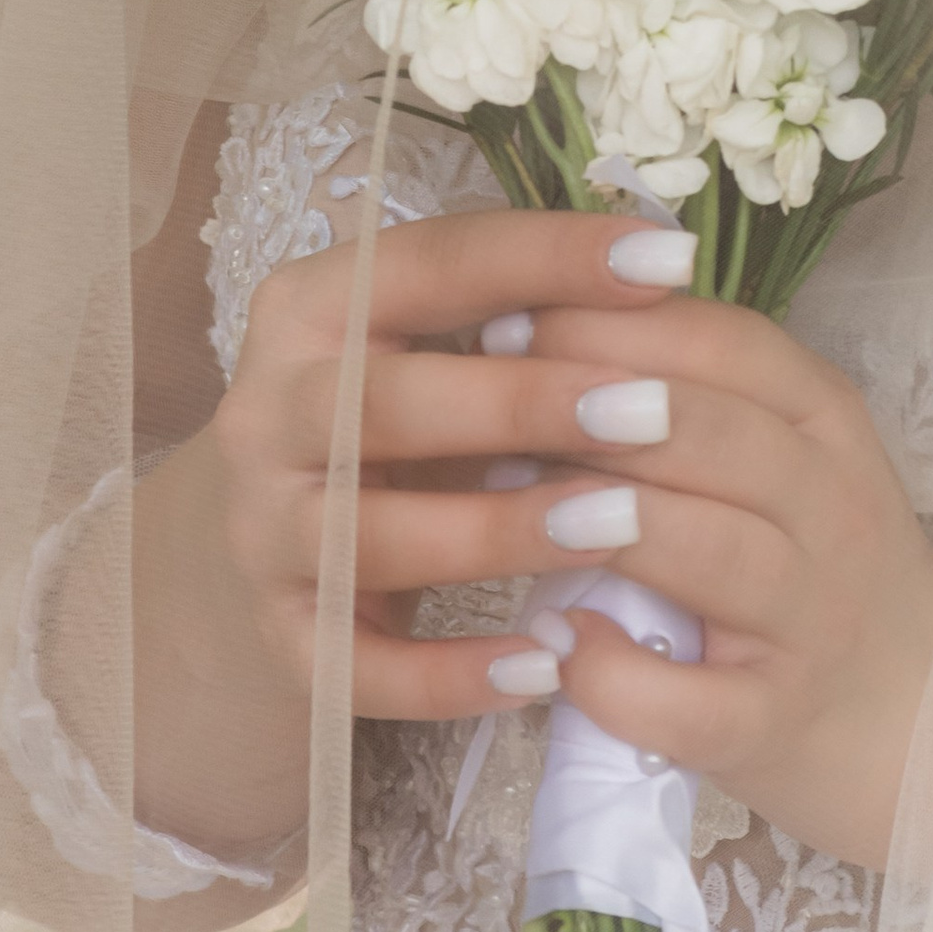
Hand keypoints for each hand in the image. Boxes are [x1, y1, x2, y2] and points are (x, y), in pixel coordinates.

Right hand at [137, 205, 932, 876]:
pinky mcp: (279, 633)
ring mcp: (262, 528)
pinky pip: (357, 666)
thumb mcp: (443, 345)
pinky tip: (546, 665)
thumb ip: (526, 312)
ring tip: (619, 527)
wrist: (289, 532)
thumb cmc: (405, 417)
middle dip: (527, 405)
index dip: (551, 257)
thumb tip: (665, 275)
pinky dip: (451, 674)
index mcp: (315, 306)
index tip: (670, 261)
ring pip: (373, 537)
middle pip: (391, 404)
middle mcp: (268, 410)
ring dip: (501, 532)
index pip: (435, 262)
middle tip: (652, 412)